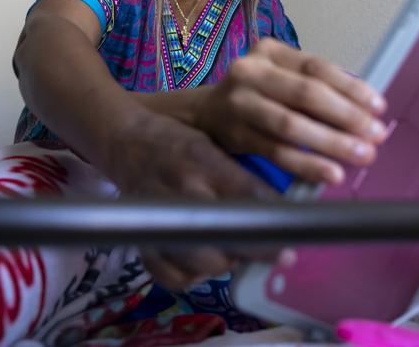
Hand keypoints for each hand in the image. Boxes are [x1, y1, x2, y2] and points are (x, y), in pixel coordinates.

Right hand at [105, 111, 279, 288]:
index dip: (275, 219)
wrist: (124, 142)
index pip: (248, 196)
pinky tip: (201, 264)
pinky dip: (191, 276)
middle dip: (255, 249)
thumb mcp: (211, 147)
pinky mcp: (142, 238)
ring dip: (225, 262)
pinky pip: (171, 275)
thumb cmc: (176, 142)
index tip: (294, 234)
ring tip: (233, 251)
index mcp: (203, 162)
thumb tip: (277, 213)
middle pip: (227, 236)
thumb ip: (238, 178)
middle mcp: (182, 191)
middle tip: (274, 251)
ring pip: (202, 261)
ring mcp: (160, 218)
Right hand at [194, 38, 387, 184]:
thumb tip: (366, 112)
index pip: (317, 68)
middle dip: (347, 116)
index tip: (379, 107)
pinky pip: (277, 151)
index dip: (351, 88)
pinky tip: (330, 172)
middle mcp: (251, 72)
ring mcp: (240, 103)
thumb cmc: (256, 95)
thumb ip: (315, 88)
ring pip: (292, 125)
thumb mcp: (280, 78)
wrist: (204, 113)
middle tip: (376, 135)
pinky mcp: (236, 135)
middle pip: (307, 94)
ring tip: (361, 155)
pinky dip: (307, 164)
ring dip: (332, 142)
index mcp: (269, 52)